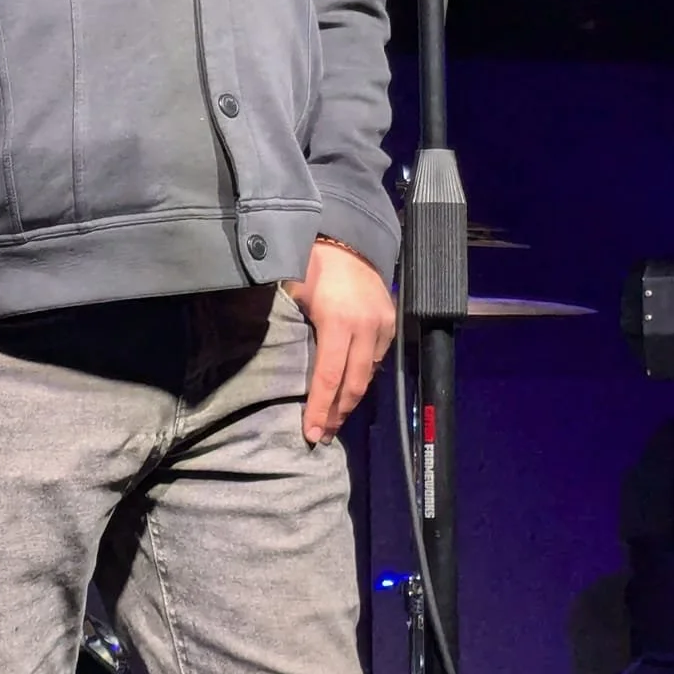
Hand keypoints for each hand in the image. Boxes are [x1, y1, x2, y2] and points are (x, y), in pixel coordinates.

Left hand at [284, 241, 397, 443]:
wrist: (346, 239)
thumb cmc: (310, 266)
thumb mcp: (294, 296)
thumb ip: (294, 332)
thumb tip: (282, 368)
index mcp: (338, 323)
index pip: (329, 378)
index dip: (320, 409)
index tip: (311, 433)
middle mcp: (366, 329)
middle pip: (353, 385)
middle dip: (338, 413)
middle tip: (324, 434)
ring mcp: (382, 326)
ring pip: (368, 374)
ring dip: (351, 397)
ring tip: (334, 416)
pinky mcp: (391, 323)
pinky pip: (377, 358)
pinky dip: (362, 374)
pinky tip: (349, 385)